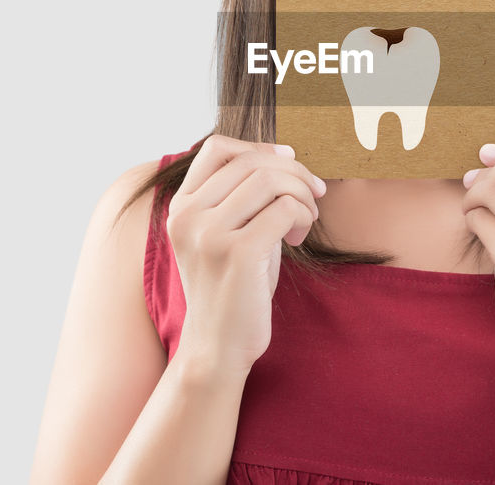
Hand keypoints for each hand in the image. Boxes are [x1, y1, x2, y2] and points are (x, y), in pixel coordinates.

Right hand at [166, 134, 324, 374]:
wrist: (217, 348)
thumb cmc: (231, 287)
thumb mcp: (225, 233)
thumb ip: (241, 196)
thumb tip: (285, 154)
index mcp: (180, 207)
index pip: (216, 147)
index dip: (259, 147)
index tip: (289, 161)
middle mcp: (188, 216)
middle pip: (251, 161)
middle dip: (294, 171)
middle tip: (314, 193)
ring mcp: (208, 234)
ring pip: (270, 180)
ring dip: (301, 194)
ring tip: (305, 220)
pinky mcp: (237, 253)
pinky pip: (285, 209)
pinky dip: (302, 216)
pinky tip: (298, 239)